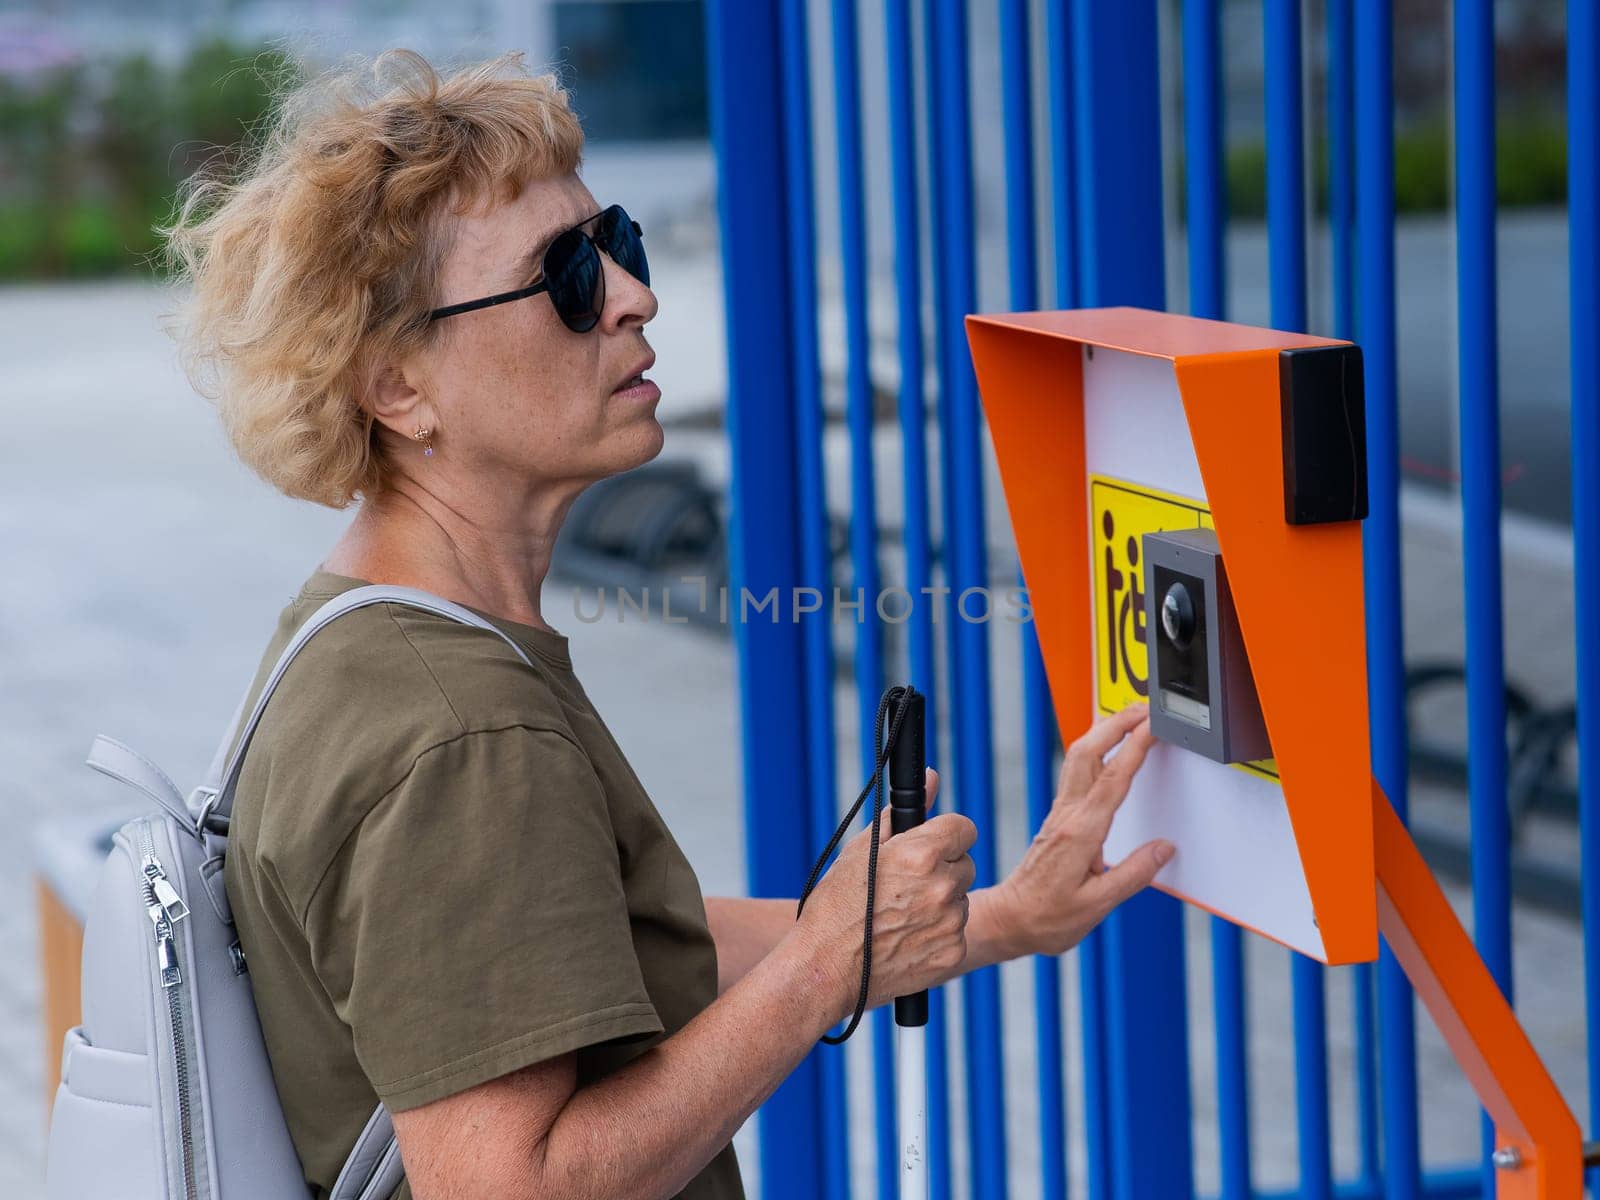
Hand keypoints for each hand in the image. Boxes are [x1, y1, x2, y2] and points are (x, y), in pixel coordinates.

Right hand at [792, 769, 975, 1020]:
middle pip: (965, 865)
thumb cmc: (836, 906)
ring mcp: (950, 923)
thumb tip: (934, 778)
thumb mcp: (862, 850)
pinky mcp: (952, 952)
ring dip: (941, 903)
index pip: (964, 828)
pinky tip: (907, 938)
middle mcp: (941, 886)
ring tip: (901, 916)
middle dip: (943, 870)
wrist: (826, 968)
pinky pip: (956, 932)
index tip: (932, 846)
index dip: (946, 836)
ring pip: (960, 900)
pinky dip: (938, 934)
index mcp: (921, 854)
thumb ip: (902, 813)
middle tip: (907, 886)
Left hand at [991, 704, 1173, 956]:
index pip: (1113, 779)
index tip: (1155, 726)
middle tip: (1146, 707)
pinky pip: (1076, 771)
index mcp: (1080, 833)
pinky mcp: (1058, 818)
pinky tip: (1108, 746)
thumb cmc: (1049, 918)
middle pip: (1089, 752)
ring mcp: (1060, 813)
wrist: (1010, 920)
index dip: (1136, 747)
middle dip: (1117, 723)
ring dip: (1105, 730)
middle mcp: (1067, 816)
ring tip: (1132, 716)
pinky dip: (1096, 749)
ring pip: (1078, 756)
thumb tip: (1165, 848)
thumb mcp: (1097, 906)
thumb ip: (1133, 874)